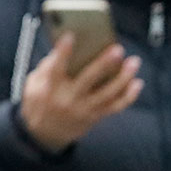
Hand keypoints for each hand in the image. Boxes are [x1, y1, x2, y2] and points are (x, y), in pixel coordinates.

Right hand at [19, 33, 143, 152]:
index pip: (56, 68)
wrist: (44, 135)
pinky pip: (115, 106)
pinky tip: (137, 83)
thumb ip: (46, 68)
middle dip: (104, 63)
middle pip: (89, 79)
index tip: (70, 36)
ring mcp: (84, 109)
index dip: (63, 52)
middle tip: (117, 49)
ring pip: (108, 93)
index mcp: (49, 88)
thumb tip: (64, 49)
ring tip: (134, 62)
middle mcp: (68, 99)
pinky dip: (129, 96)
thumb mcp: (33, 84)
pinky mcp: (95, 116)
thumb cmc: (39, 101)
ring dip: (123, 77)